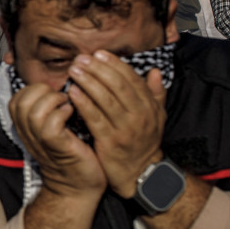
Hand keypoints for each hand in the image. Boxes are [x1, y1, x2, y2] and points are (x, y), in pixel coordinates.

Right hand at [9, 82, 106, 198]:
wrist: (78, 187)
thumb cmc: (72, 156)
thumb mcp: (53, 131)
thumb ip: (49, 111)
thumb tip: (61, 86)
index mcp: (26, 128)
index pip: (17, 99)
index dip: (34, 89)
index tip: (53, 93)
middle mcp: (29, 134)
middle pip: (21, 102)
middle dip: (42, 91)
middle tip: (61, 97)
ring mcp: (41, 142)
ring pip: (34, 111)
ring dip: (54, 101)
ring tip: (67, 105)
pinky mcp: (58, 148)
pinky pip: (51, 125)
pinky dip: (62, 114)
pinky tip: (73, 115)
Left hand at [66, 51, 166, 198]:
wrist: (141, 174)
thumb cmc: (144, 143)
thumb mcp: (156, 118)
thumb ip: (155, 94)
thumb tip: (154, 71)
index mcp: (149, 107)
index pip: (131, 79)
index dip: (114, 64)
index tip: (99, 54)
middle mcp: (139, 115)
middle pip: (117, 85)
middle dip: (98, 69)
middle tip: (82, 58)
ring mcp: (125, 129)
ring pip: (105, 99)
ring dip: (88, 81)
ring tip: (74, 70)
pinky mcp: (110, 142)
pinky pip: (95, 118)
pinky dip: (83, 103)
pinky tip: (73, 92)